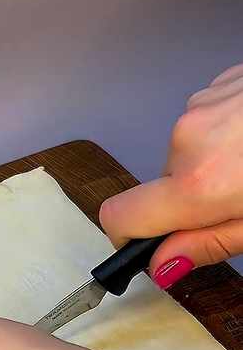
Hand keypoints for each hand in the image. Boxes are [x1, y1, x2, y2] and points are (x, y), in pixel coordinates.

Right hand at [99, 62, 242, 288]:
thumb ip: (208, 245)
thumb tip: (164, 265)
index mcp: (198, 184)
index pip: (119, 217)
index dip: (128, 238)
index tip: (149, 245)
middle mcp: (188, 139)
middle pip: (159, 186)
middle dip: (190, 200)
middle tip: (239, 201)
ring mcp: (202, 105)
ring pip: (185, 153)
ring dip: (212, 165)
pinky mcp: (219, 84)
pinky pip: (205, 124)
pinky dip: (225, 137)